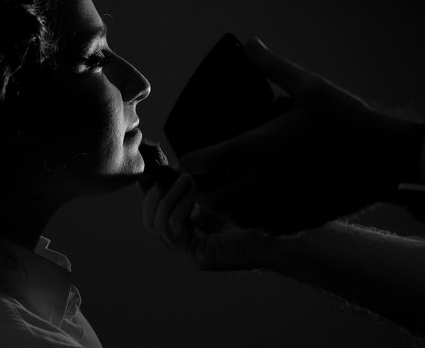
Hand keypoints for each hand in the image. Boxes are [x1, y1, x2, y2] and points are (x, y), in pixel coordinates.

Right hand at [141, 171, 273, 270]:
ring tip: (187, 180)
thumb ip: (196, 191)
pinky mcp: (199, 258)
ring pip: (159, 223)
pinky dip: (181, 207)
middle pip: (150, 220)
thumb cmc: (251, 219)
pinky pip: (176, 228)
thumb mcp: (217, 199)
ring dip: (171, 196)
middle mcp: (183, 247)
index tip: (157, 169)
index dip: (150, 192)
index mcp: (184, 233)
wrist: (275, 241)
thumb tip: (177, 166)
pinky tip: (195, 195)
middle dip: (158, 193)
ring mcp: (189, 255)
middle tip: (174, 172)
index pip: (153, 214)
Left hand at [177, 39, 424, 233]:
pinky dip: (255, 221)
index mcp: (264, 146)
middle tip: (201, 184)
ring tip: (227, 196)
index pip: (212, 159)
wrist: (386, 158)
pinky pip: (267, 228)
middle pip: (217, 199)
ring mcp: (285, 204)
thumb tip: (250, 43)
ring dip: (227, 209)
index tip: (187, 160)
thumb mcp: (310, 86)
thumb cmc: (347, 120)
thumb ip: (273, 66)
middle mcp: (268, 180)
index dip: (193, 161)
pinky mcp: (303, 219)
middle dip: (203, 193)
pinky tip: (258, 209)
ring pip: (239, 218)